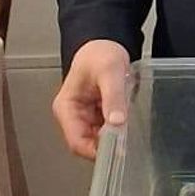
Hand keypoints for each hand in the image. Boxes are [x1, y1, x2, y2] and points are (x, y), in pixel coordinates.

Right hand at [53, 40, 131, 159]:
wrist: (104, 44)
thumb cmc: (100, 53)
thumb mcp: (110, 73)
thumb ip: (113, 98)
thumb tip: (117, 123)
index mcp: (66, 108)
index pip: (77, 142)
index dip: (96, 151)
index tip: (117, 150)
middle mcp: (72, 116)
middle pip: (88, 144)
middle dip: (108, 145)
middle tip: (128, 139)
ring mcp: (84, 117)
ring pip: (99, 140)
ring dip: (114, 137)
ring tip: (128, 124)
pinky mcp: (96, 116)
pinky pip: (107, 131)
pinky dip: (118, 130)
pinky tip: (127, 120)